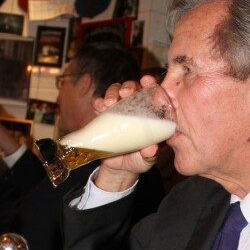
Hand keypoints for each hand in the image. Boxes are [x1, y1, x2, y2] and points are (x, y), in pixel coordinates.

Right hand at [93, 75, 162, 190]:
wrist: (119, 169)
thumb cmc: (139, 160)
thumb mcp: (147, 159)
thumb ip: (150, 154)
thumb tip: (151, 149)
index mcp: (150, 113)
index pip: (151, 92)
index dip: (149, 83)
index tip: (146, 80)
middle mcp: (134, 108)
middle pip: (132, 88)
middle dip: (128, 86)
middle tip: (126, 93)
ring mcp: (118, 111)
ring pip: (115, 92)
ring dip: (112, 93)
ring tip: (110, 102)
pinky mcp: (104, 117)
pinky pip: (99, 104)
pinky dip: (98, 103)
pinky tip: (99, 107)